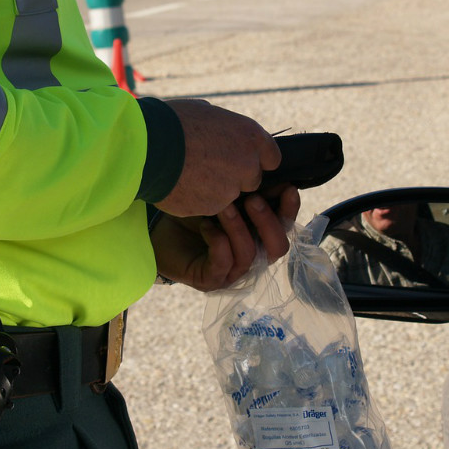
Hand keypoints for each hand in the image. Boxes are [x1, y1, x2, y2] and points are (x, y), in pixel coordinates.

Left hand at [151, 185, 300, 291]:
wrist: (157, 227)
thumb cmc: (193, 209)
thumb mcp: (225, 195)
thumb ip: (249, 188)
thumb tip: (271, 169)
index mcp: (259, 235)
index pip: (285, 227)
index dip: (290, 210)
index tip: (287, 188)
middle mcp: (251, 256)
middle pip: (278, 248)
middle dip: (268, 222)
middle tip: (252, 198)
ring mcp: (231, 272)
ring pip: (249, 255)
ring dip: (239, 228)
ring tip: (224, 207)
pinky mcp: (210, 279)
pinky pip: (223, 263)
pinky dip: (218, 242)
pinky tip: (205, 225)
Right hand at [155, 99, 280, 217]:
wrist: (148, 147)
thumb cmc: (173, 122)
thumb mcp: (206, 112)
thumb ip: (225, 129)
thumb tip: (223, 132)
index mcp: (251, 136)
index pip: (271, 157)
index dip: (254, 158)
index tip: (239, 158)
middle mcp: (248, 165)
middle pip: (251, 179)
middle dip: (234, 176)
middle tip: (207, 167)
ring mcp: (231, 189)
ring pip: (228, 194)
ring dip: (214, 189)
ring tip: (188, 174)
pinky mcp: (213, 207)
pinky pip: (209, 205)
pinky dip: (197, 199)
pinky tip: (180, 185)